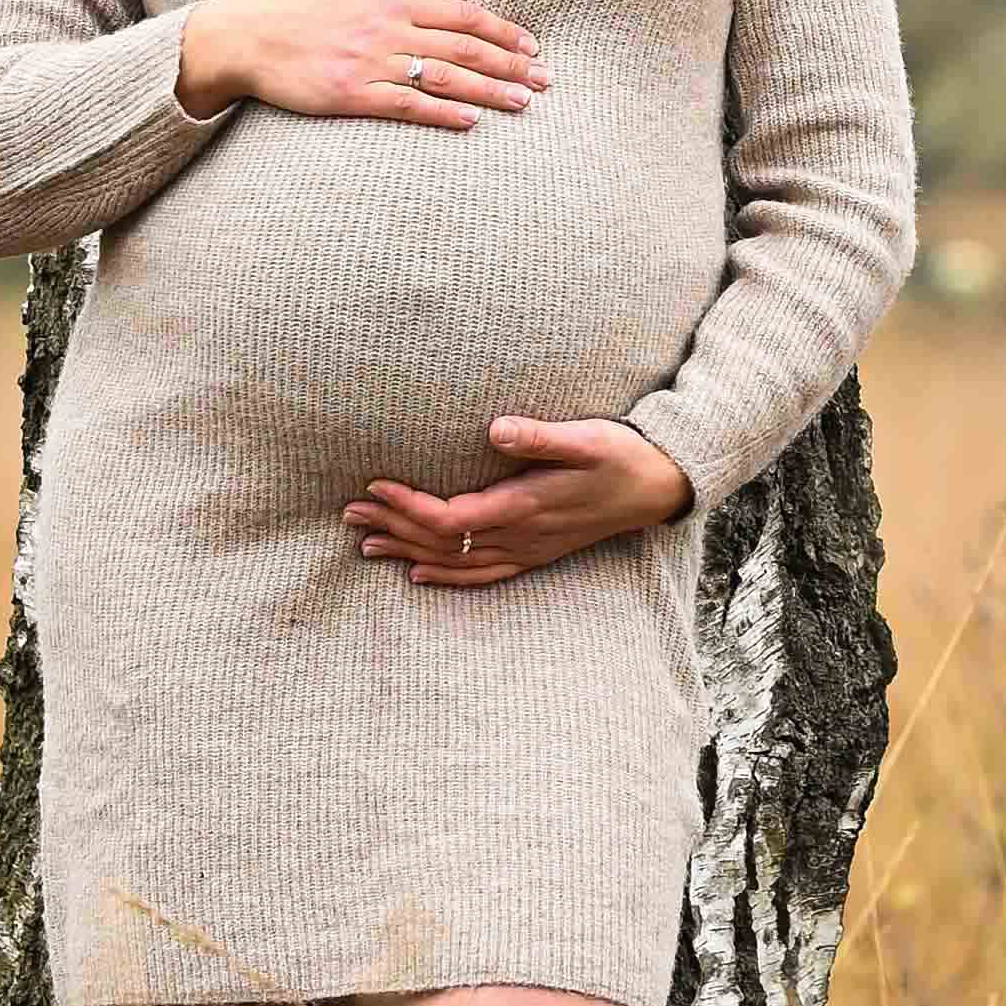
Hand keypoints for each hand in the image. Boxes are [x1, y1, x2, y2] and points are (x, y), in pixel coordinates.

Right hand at [176, 0, 543, 127]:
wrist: (251, 36)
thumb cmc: (307, 7)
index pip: (464, 13)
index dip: (504, 31)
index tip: (533, 48)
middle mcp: (388, 26)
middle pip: (464, 45)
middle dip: (510, 65)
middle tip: (546, 81)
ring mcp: (370, 61)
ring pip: (444, 76)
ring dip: (488, 91)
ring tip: (523, 103)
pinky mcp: (351, 94)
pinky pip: (406, 105)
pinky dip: (442, 113)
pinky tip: (471, 122)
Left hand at [344, 416, 689, 587]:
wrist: (656, 488)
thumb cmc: (619, 455)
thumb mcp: (584, 437)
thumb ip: (539, 436)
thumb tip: (495, 429)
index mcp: (523, 506)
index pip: (448, 517)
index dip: (407, 506)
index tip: (373, 485)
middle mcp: (519, 536)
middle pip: (440, 543)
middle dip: (392, 527)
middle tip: (349, 512)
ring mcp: (525, 550)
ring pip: (453, 563)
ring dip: (407, 553)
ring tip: (366, 543)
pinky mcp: (534, 554)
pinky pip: (480, 575)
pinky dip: (445, 577)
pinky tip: (418, 574)